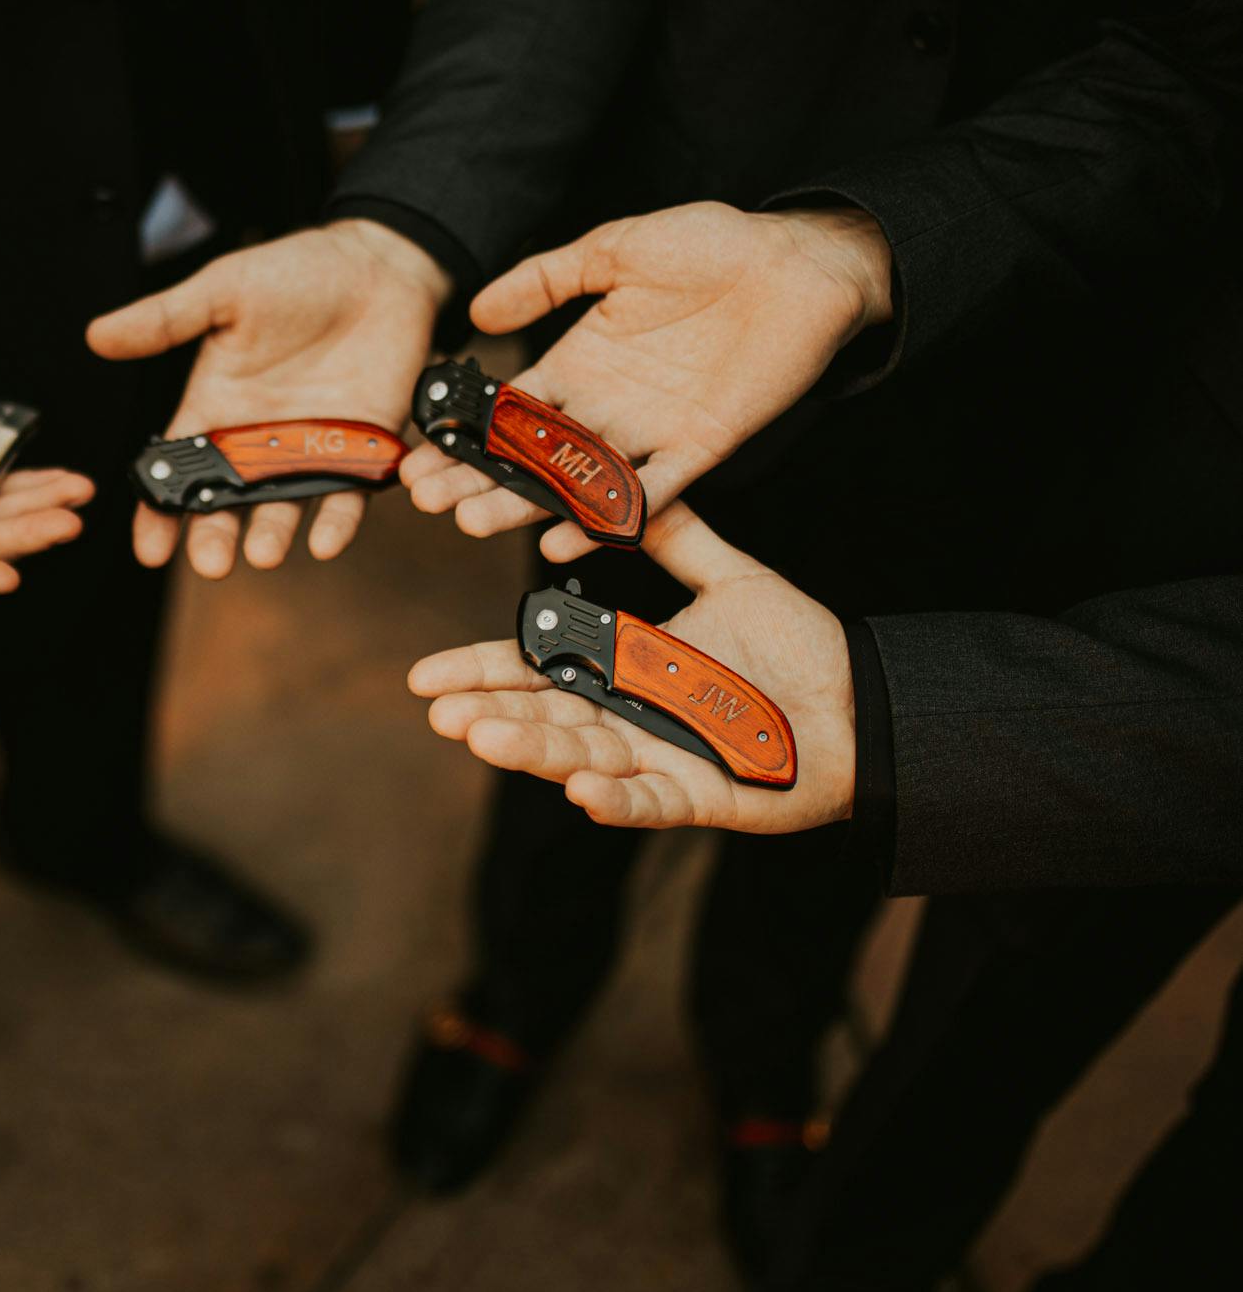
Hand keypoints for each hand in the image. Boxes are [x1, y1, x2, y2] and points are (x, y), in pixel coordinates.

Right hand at [87, 219, 447, 577]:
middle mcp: (257, 437)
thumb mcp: (224, 290)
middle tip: (212, 564)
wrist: (377, 264)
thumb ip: (166, 320)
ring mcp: (309, 446)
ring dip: (273, 534)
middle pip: (227, 500)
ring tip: (265, 555)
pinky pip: (348, 494)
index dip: (159, 511)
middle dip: (215, 535)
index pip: (178, 468)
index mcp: (216, 404)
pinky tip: (326, 541)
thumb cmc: (296, 271)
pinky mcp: (362, 447)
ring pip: (284, 505)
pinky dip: (338, 520)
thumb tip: (96, 335)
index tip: (149, 549)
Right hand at [403, 202, 893, 560]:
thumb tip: (478, 311)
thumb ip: (547, 280)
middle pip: (530, 453)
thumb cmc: (714, 245)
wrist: (799, 263)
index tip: (418, 458)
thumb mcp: (615, 248)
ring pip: (576, 479)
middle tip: (429, 503)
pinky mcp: (700, 447)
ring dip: (524, 504)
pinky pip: (648, 493)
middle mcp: (608, 404)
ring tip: (474, 522)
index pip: (509, 408)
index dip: (463, 434)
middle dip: (477, 479)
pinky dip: (607, 517)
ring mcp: (651, 430)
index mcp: (582, 360)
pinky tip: (563, 537)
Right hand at [409, 503, 855, 833]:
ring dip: (532, 752)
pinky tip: (580, 790)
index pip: (536, 671)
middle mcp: (627, 720)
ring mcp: (658, 762)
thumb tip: (627, 489)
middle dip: (490, 716)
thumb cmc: (800, 650)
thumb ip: (678, 538)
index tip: (425, 678)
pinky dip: (615, 799)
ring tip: (482, 738)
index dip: (481, 672)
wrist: (867, 704)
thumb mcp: (733, 578)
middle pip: (544, 719)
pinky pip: (650, 802)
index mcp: (622, 671)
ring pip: (581, 759)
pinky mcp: (700, 797)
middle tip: (440, 712)